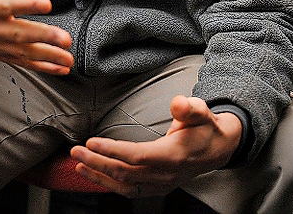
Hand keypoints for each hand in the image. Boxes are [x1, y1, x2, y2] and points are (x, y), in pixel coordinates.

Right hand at [0, 0, 73, 74]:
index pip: (9, 3)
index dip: (27, 3)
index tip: (46, 3)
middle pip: (20, 32)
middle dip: (43, 36)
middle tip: (65, 38)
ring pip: (24, 51)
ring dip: (48, 57)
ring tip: (69, 59)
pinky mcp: (1, 54)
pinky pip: (23, 62)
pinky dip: (43, 67)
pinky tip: (62, 69)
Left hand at [69, 95, 242, 196]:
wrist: (218, 150)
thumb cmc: (205, 128)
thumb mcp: (202, 113)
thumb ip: (190, 109)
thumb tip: (178, 102)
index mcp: (174, 156)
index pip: (138, 156)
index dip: (113, 151)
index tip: (90, 142)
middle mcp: (166, 175)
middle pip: (125, 172)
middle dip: (97, 162)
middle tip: (74, 151)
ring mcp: (160, 185)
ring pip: (124, 185)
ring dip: (98, 175)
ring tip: (77, 164)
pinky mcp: (155, 188)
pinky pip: (128, 190)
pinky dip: (108, 183)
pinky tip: (92, 174)